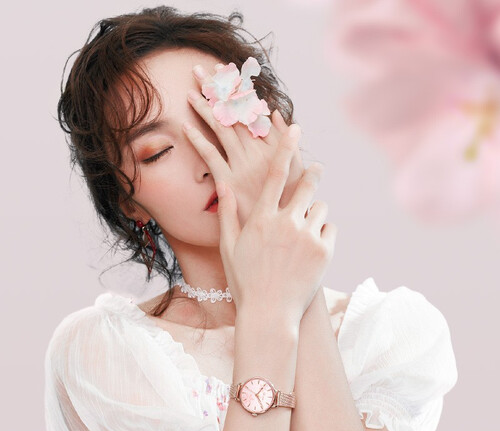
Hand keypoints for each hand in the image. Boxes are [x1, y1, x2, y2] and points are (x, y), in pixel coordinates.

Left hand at [184, 65, 303, 225]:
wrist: (280, 228)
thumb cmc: (290, 200)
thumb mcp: (296, 168)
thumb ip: (285, 140)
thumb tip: (274, 111)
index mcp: (273, 145)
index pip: (252, 109)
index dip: (237, 89)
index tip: (226, 71)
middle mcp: (257, 151)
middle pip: (233, 113)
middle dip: (216, 90)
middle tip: (200, 71)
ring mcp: (241, 165)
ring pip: (220, 128)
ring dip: (204, 107)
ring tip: (190, 90)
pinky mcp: (228, 180)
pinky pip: (210, 155)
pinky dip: (197, 139)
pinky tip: (185, 126)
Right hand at [212, 125, 335, 324]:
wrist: (270, 314)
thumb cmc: (245, 281)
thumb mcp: (229, 247)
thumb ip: (227, 213)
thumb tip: (223, 183)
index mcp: (261, 219)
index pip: (275, 174)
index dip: (285, 148)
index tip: (295, 128)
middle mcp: (285, 222)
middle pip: (306, 184)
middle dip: (312, 174)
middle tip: (315, 170)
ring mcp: (307, 236)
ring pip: (320, 208)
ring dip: (315, 213)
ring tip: (305, 230)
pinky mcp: (324, 251)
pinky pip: (330, 229)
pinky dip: (324, 233)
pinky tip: (312, 247)